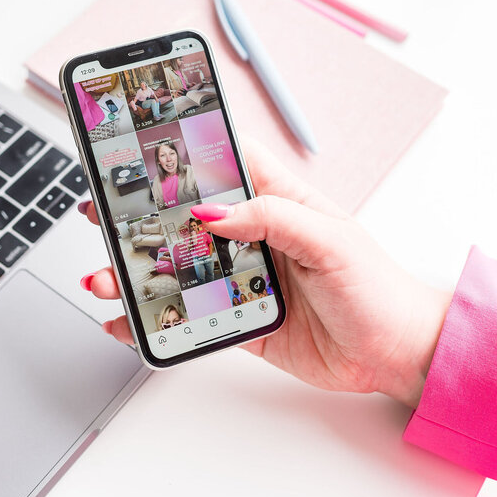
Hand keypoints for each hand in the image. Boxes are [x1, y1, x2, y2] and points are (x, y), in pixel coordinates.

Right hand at [80, 139, 449, 407]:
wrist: (398, 354)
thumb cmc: (378, 288)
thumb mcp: (330, 240)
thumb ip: (271, 219)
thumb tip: (213, 212)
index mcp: (277, 201)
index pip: (222, 162)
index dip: (181, 150)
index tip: (135, 142)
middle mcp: (254, 236)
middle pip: (185, 218)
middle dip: (139, 215)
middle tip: (98, 211)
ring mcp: (244, 279)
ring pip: (179, 268)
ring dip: (139, 270)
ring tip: (105, 275)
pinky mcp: (241, 321)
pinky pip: (189, 317)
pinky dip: (155, 320)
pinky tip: (126, 320)